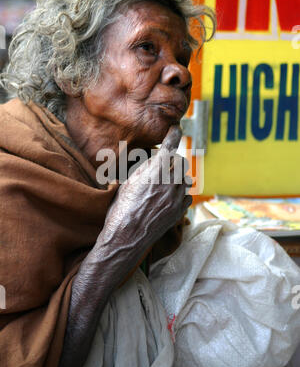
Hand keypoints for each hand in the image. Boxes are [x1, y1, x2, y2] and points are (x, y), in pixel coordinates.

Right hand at [100, 125, 191, 250]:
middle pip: (181, 163)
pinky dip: (180, 194)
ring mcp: (177, 198)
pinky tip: (169, 198)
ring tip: (164, 185)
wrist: (126, 238)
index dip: (174, 134)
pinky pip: (187, 196)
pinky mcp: (179, 212)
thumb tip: (153, 160)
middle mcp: (170, 182)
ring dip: (177, 178)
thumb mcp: (128, 183)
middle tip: (164, 165)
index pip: (170, 145)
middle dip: (174, 161)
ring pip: (185, 180)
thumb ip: (144, 169)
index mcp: (156, 171)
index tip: (176, 128)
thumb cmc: (120, 210)